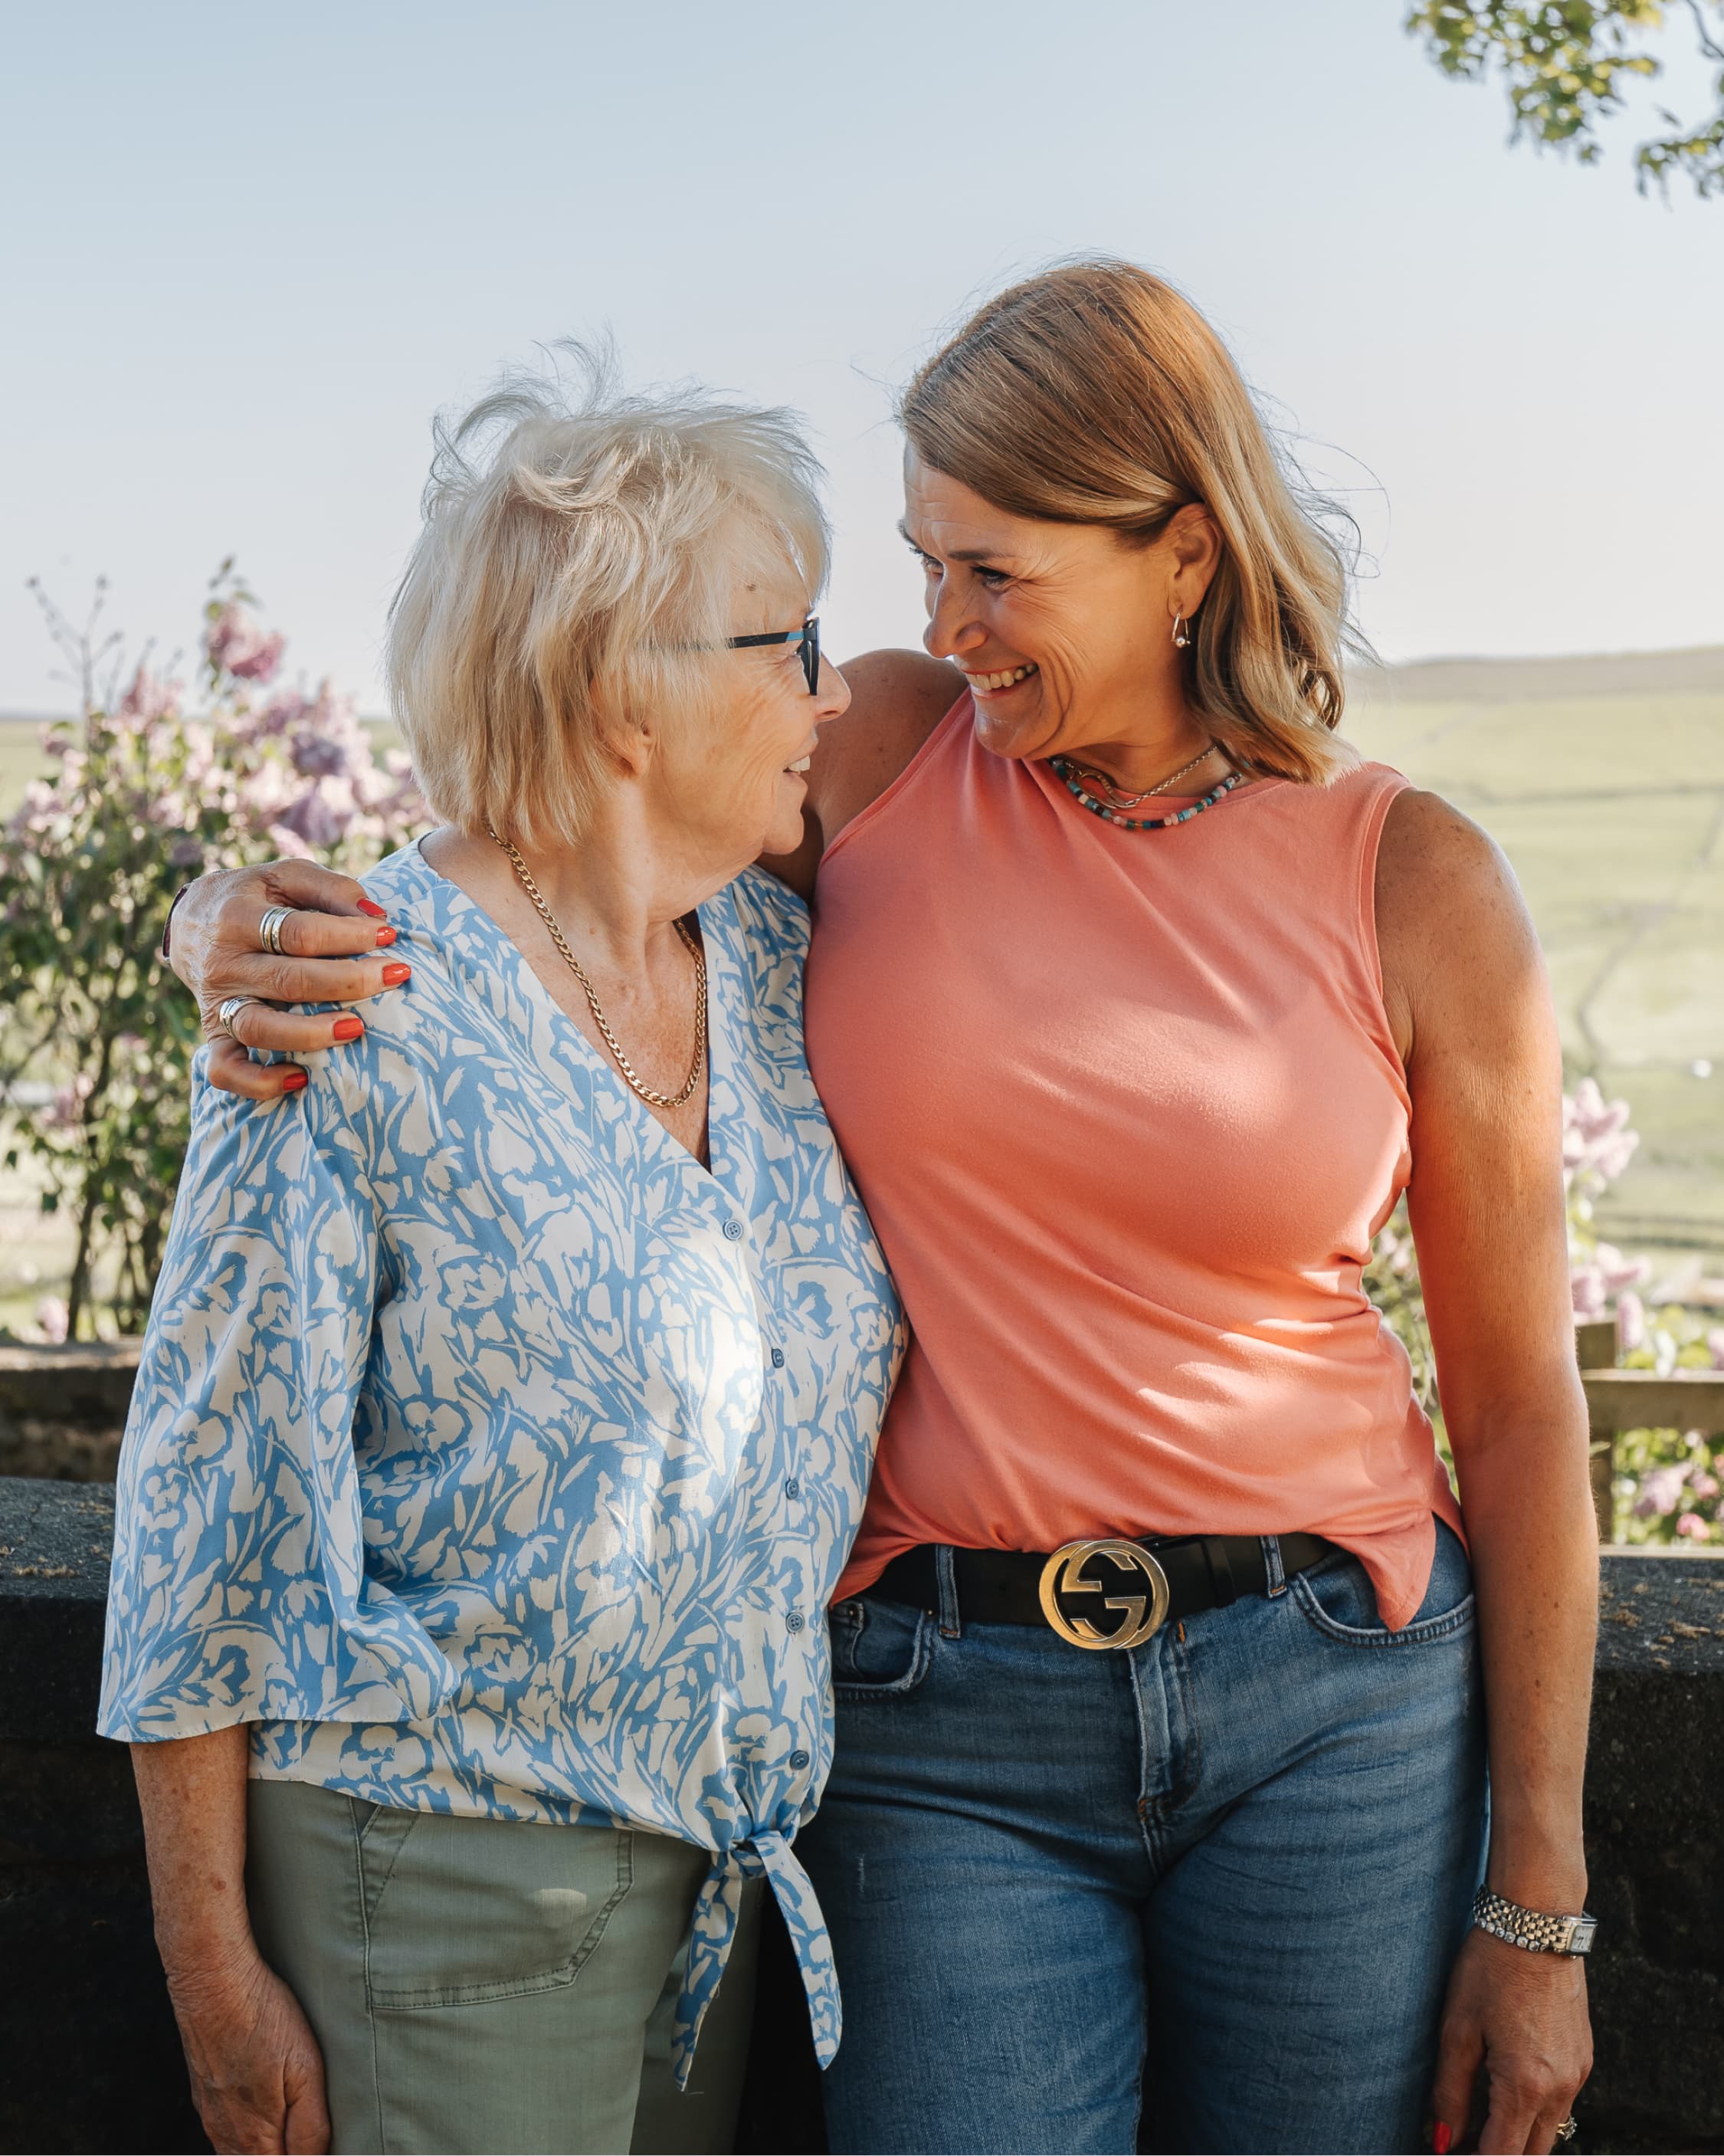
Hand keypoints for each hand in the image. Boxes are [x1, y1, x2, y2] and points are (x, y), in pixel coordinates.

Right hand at [166, 1945, 329, 2153]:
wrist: (213, 1982)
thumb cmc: (262, 2019)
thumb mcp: (305, 2070)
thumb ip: (311, 2128)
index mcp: (255, 2137)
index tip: (317, 2142)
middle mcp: (226, 2135)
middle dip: (286, 2152)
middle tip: (308, 2133)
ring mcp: (211, 2115)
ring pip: (239, 2153)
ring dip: (267, 2145)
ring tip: (289, 2120)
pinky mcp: (204, 2094)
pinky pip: (226, 2131)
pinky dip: (247, 2132)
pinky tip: (263, 2107)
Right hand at [167, 860, 407, 1100]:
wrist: (193, 921)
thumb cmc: (259, 898)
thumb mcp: (288, 877)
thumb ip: (333, 889)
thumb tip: (377, 917)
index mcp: (238, 917)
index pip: (299, 932)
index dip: (348, 936)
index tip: (388, 936)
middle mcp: (223, 963)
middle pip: (288, 981)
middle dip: (349, 981)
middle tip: (396, 976)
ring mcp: (216, 1004)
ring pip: (259, 1028)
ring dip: (311, 1034)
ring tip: (357, 1028)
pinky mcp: (214, 1036)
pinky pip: (226, 1070)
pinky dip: (258, 1083)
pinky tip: (301, 1080)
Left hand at [1430, 1928, 1590, 2152]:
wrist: (1536, 1924)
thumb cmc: (1489, 1969)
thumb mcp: (1457, 2028)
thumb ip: (1449, 2092)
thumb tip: (1441, 2142)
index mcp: (1526, 2085)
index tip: (1447, 2153)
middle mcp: (1561, 2088)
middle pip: (1532, 2154)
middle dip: (1496, 2154)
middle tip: (1459, 2142)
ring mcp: (1578, 2075)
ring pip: (1550, 2132)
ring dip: (1517, 2137)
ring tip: (1476, 2121)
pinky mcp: (1583, 2059)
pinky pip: (1561, 2104)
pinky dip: (1534, 2111)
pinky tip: (1503, 2091)